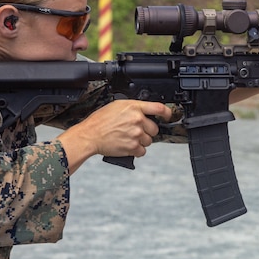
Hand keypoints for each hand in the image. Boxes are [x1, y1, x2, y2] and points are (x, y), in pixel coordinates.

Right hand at [57, 100, 171, 172]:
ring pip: (149, 141)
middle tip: (135, 131)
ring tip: (128, 138)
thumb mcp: (117, 106)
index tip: (168, 116)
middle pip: (154, 129)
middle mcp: (137, 120)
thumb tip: (143, 111)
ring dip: (141, 141)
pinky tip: (127, 145)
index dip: (167, 113)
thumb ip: (133, 108)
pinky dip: (136, 150)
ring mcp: (136, 134)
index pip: (159, 108)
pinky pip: (142, 151)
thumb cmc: (100, 121)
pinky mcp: (133, 147)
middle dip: (147, 131)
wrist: (90, 135)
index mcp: (134, 107)